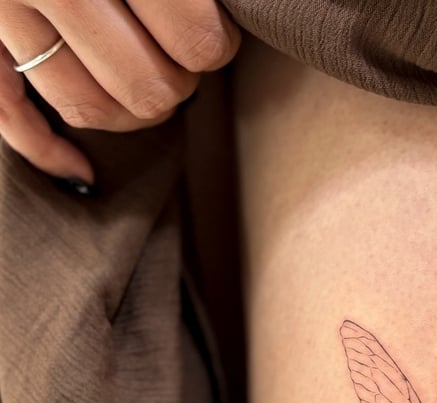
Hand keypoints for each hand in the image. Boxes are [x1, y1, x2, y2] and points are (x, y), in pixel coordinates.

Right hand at [0, 0, 240, 185]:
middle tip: (185, 55)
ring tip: (151, 80)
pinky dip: (48, 150)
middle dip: (181, 80)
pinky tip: (82, 172)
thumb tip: (232, 13)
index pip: (194, 39)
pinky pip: (9, 116)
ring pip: (90, 108)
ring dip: (136, 111)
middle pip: (148, 87)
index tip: (217, 31)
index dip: (217, 45)